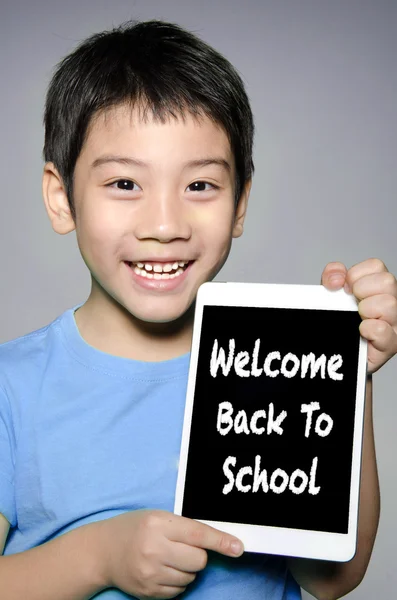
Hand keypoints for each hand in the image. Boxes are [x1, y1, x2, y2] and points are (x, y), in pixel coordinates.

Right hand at [94, 509, 243, 598]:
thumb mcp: (157, 517)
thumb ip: (185, 527)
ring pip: (191, 577)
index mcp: (158, 524)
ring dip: (187, 569)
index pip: (197, 534)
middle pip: (198, 559)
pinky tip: (162, 570)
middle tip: (182, 547)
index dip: (220, 541)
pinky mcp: (148, 592)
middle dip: (198, 554)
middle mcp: (154, 549)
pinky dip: (177, 581)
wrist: (102, 551)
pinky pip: (179, 591)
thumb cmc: (135, 528)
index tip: (238, 547)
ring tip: (168, 558)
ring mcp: (150, 573)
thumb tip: (219, 543)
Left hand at [321, 258, 396, 373]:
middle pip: (387, 281)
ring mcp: (395, 323)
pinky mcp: (391, 344)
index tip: (345, 289)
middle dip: (361, 290)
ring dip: (365, 309)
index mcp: (380, 286)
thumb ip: (332, 276)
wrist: (336, 352)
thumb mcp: (331, 293)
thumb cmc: (339, 321)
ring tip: (357, 318)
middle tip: (352, 304)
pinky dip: (369, 329)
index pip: (376, 266)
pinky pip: (383, 330)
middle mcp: (392, 302)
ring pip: (389, 304)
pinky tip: (361, 331)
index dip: (355, 275)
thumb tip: (336, 279)